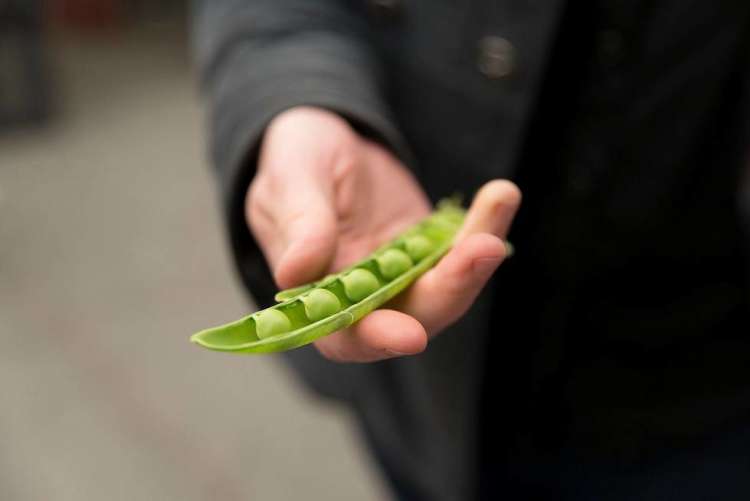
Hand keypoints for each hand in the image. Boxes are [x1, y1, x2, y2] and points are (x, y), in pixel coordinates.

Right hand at [247, 106, 520, 361]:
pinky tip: (500, 195)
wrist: (328, 137)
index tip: (411, 336)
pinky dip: (484, 225)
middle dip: (452, 288)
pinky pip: (463, 248)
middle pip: (416, 314)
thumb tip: (294, 274)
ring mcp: (405, 274)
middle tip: (484, 248)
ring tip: (499, 200)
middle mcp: (367, 296)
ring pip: (448, 284)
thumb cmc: (294, 159)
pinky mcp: (431, 248)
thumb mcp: (290, 178)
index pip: (345, 334)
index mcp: (317, 294)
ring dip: (477, 255)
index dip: (377, 339)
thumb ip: (299, 223)